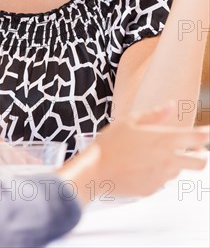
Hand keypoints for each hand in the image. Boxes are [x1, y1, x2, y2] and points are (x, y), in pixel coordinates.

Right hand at [59, 103, 208, 203]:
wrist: (96, 170)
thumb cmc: (111, 143)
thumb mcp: (130, 121)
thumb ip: (154, 115)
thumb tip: (170, 106)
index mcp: (164, 140)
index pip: (198, 138)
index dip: (206, 134)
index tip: (208, 131)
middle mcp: (168, 160)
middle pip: (201, 162)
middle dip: (201, 155)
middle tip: (193, 150)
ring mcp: (162, 177)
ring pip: (179, 171)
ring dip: (175, 163)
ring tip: (152, 155)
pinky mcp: (153, 189)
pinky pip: (161, 180)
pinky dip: (157, 173)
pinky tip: (140, 166)